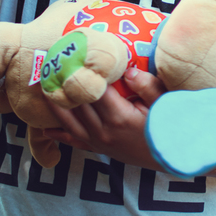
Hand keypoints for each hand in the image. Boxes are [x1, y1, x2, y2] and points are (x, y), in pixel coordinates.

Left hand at [42, 67, 167, 167]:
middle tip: (51, 66)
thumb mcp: (165, 105)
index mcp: (119, 117)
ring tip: (44, 87)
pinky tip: (46, 128)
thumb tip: (128, 69)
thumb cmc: (170, 129)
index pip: (93, 90)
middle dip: (64, 84)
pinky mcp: (100, 149)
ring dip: (56, 104)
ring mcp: (99, 142)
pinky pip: (74, 141)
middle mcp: (104, 130)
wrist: (172, 159)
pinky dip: (59, 134)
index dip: (82, 73)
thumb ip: (147, 86)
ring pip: (70, 121)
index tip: (71, 56)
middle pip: (77, 103)